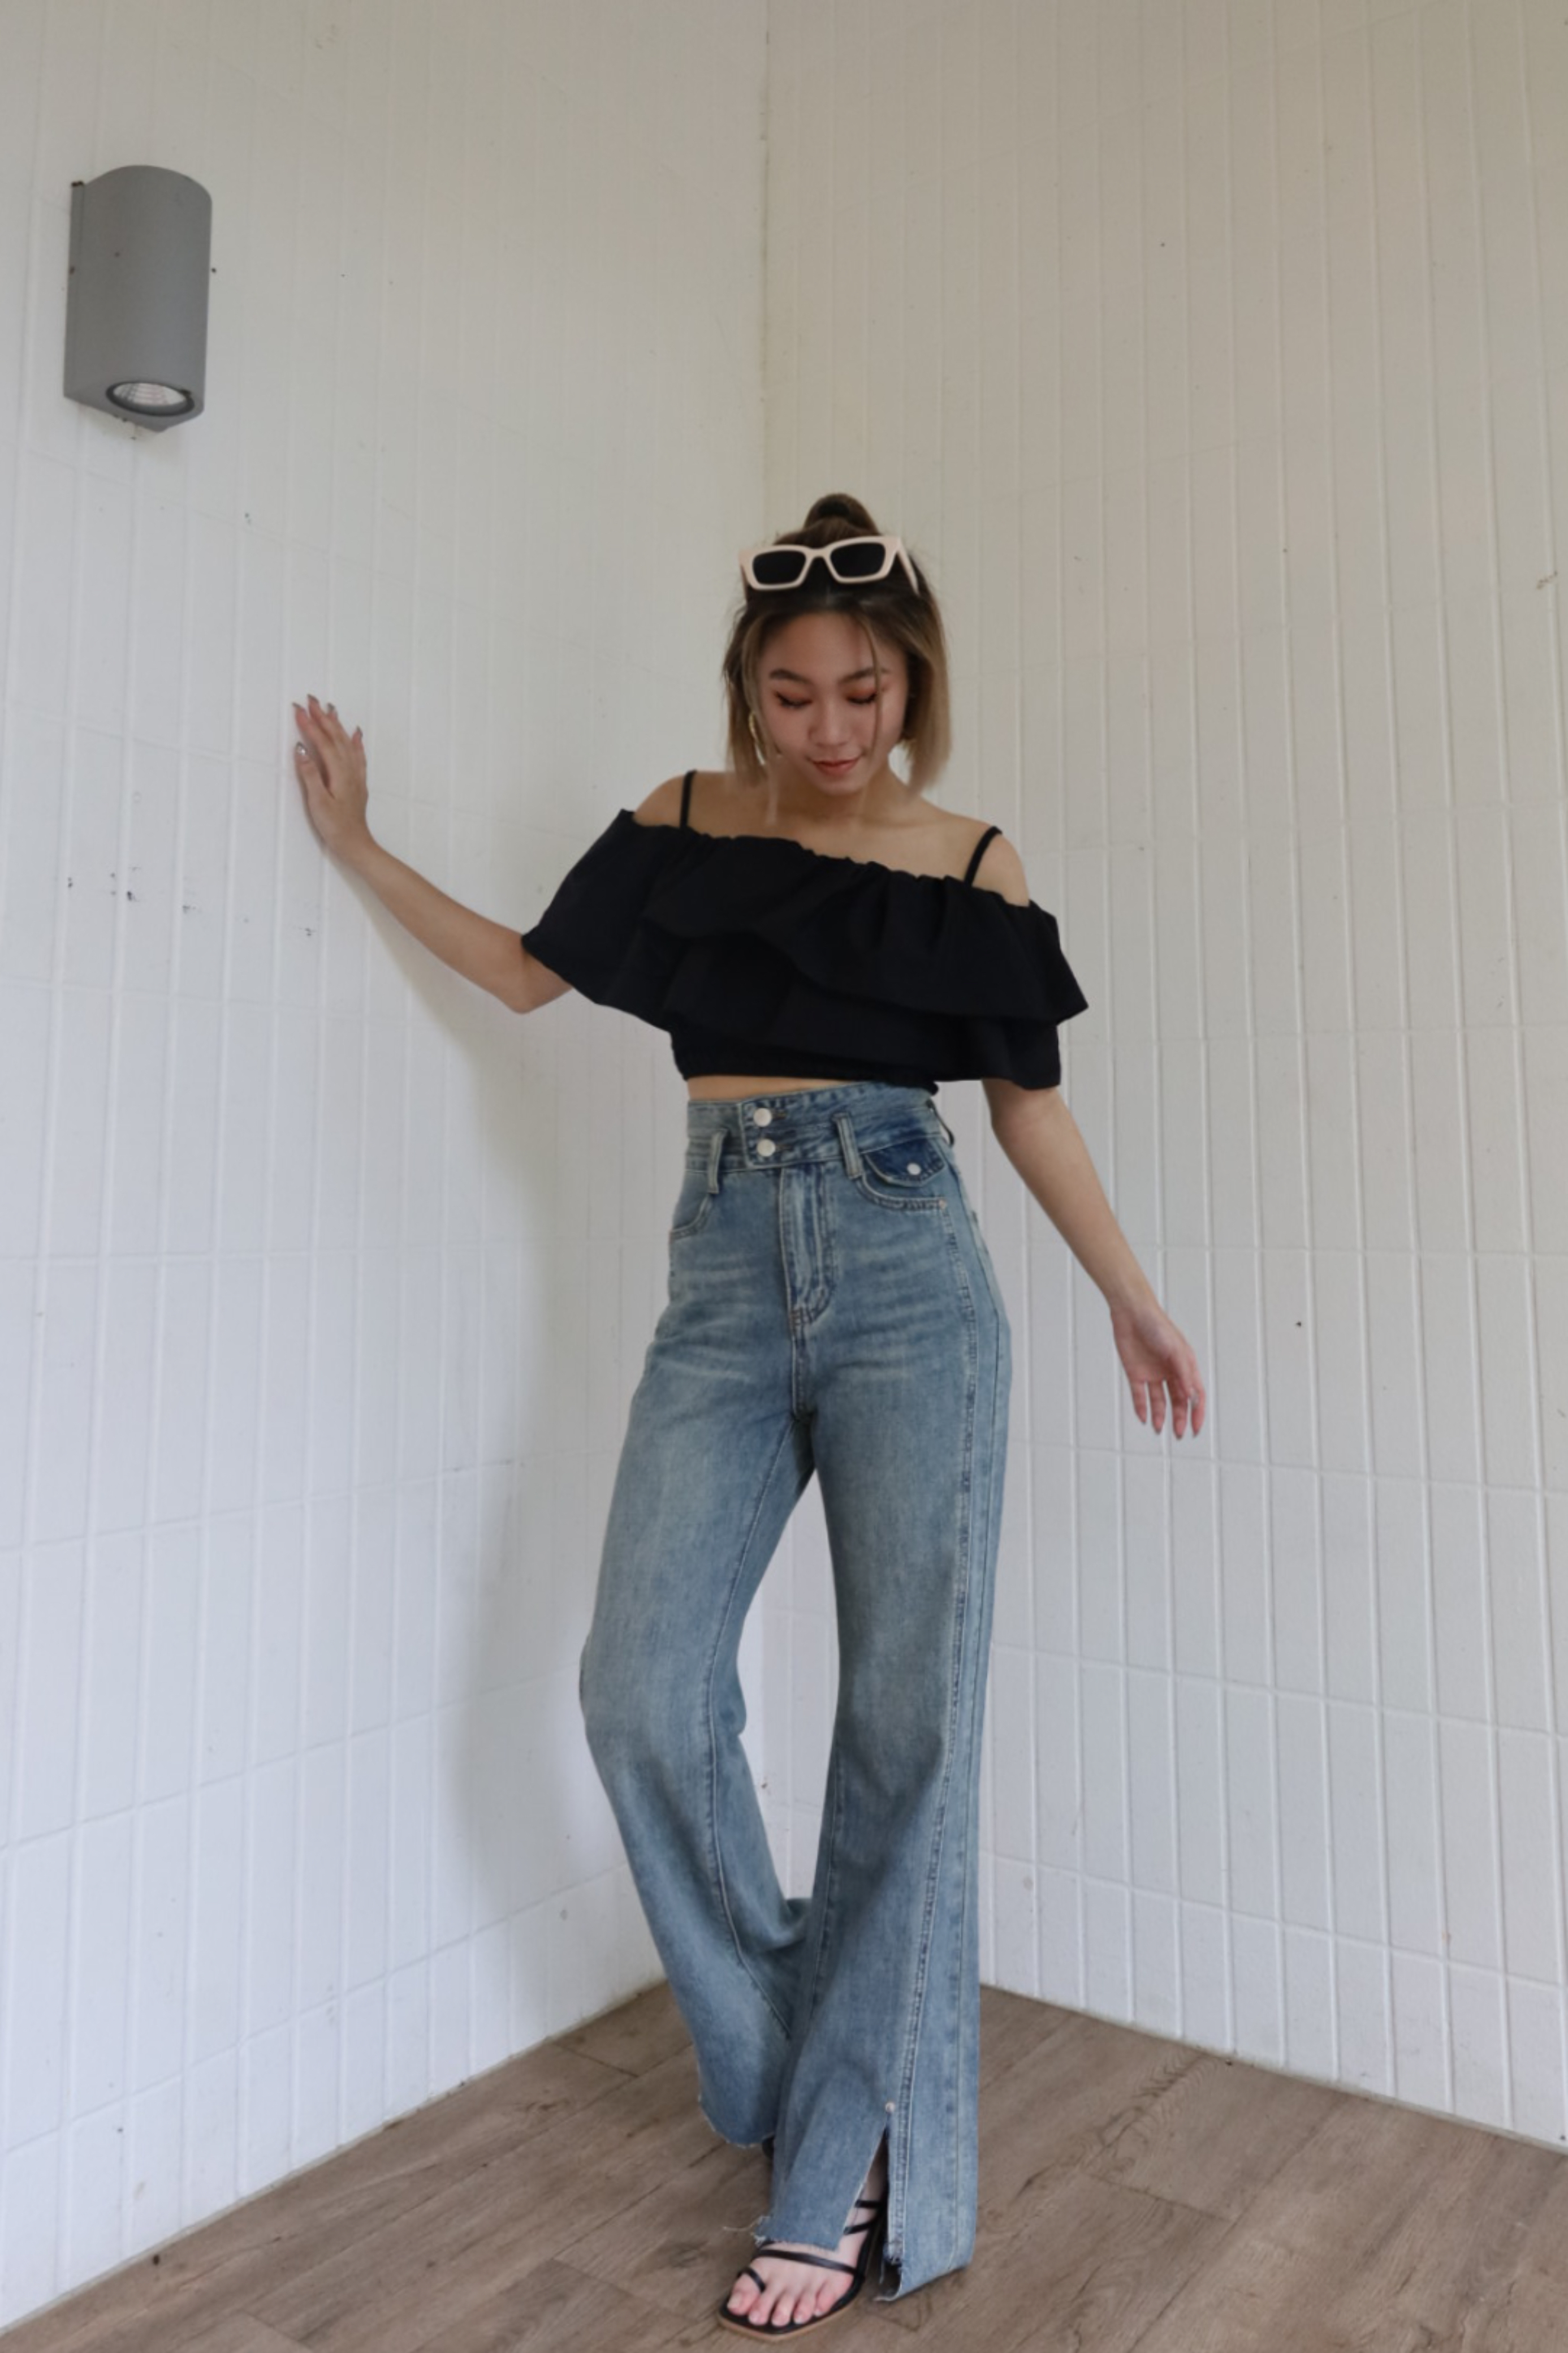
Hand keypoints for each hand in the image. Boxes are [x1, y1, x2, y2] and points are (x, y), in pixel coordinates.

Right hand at [292, 694, 370, 861]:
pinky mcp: (358, 782)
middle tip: (311, 699)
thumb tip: (301, 749)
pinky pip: (358, 755)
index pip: (322, 743)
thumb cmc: (335, 827)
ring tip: (329, 708)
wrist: (356, 844)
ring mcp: (356, 775)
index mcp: (338, 773)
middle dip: (323, 717)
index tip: (298, 709)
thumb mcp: (318, 802)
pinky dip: (355, 741)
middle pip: (335, 737)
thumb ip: (310, 775)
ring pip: (346, 743)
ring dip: (337, 724)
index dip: (310, 725)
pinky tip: (355, 733)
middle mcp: (350, 770)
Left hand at [1108, 1292, 1205, 1438]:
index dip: (1197, 1412)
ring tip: (1159, 1429)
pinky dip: (1142, 1407)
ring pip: (1159, 1401)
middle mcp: (1170, 1372)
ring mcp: (1153, 1373)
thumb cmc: (1157, 1325)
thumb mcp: (1176, 1350)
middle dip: (1179, 1418)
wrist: (1131, 1313)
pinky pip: (1140, 1395)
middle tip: (1179, 1434)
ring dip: (1160, 1415)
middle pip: (1178, 1401)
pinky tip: (1144, 1418)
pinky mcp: (1136, 1373)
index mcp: (1185, 1366)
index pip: (1195, 1394)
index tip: (1195, 1429)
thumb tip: (1192, 1398)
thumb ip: (1184, 1374)